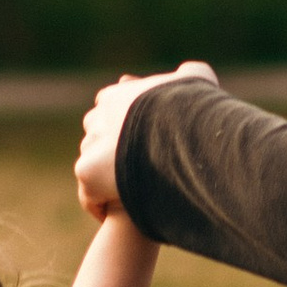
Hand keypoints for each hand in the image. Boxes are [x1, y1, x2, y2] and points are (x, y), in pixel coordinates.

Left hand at [75, 58, 215, 210]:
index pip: (109, 104)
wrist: (183, 134)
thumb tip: (190, 74)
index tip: (139, 138)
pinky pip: (89, 194)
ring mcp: (92, 144)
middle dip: (109, 151)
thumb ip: (191, 77)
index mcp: (118, 95)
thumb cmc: (195, 109)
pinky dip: (100, 204)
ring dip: (104, 178)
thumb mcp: (198, 84)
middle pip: (96, 135)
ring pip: (90, 164)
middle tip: (132, 169)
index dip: (123, 123)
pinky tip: (117, 212)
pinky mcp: (89, 172)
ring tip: (126, 194)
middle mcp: (100, 116)